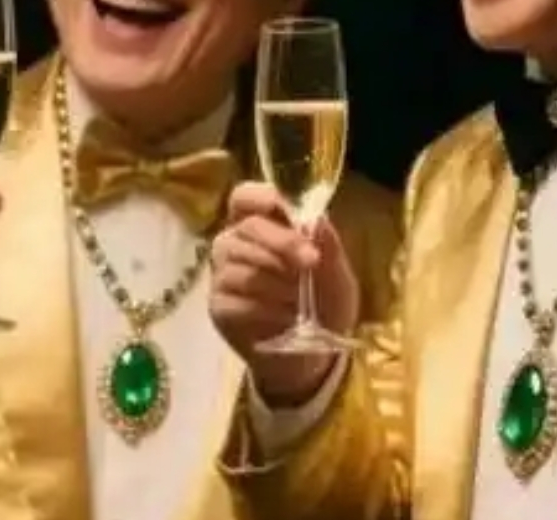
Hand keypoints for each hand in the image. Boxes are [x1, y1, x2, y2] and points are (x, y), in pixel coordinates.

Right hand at [208, 181, 359, 404]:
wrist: (313, 358)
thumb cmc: (324, 307)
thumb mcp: (338, 278)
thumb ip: (329, 247)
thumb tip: (318, 217)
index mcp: (262, 227)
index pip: (244, 197)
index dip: (258, 197)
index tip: (281, 208)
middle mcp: (234, 244)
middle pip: (246, 228)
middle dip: (282, 242)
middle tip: (310, 261)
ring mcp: (222, 276)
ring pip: (241, 265)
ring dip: (278, 283)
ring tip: (301, 302)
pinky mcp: (218, 307)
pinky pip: (237, 299)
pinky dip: (267, 308)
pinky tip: (285, 319)